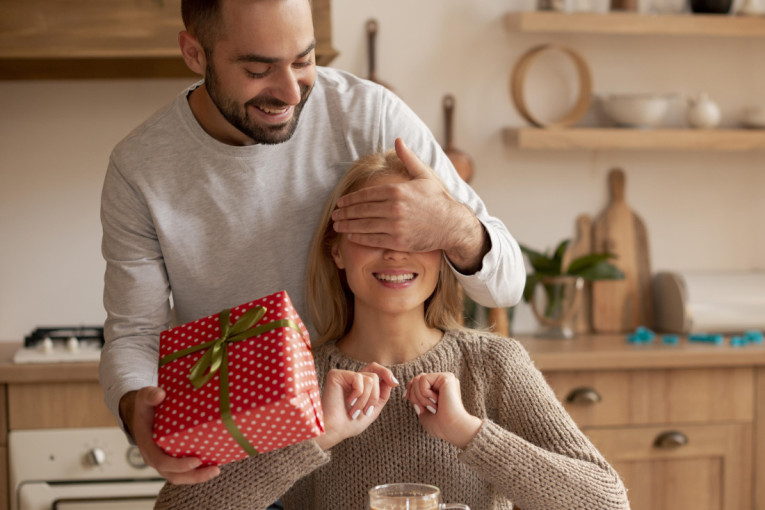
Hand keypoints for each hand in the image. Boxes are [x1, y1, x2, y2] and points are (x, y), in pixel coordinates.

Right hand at [119, 387, 219, 483]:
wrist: (143, 413)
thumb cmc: (145, 406)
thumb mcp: (144, 398)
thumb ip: (150, 395)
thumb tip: (160, 394)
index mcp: (148, 445)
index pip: (161, 461)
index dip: (178, 465)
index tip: (196, 460)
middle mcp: (155, 457)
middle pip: (173, 475)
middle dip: (194, 475)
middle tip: (214, 469)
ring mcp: (164, 460)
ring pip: (179, 476)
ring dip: (198, 476)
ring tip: (216, 470)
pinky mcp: (172, 459)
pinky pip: (183, 471)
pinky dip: (197, 470)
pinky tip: (213, 463)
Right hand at [316, 362, 397, 449]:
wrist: (335, 431)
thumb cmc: (349, 424)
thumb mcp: (373, 409)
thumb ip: (382, 394)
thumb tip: (392, 380)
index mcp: (358, 385)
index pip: (375, 370)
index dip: (386, 373)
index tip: (395, 383)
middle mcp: (350, 378)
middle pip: (375, 374)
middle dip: (376, 395)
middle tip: (367, 411)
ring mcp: (343, 376)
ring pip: (370, 379)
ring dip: (367, 399)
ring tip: (355, 411)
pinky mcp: (336, 375)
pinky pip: (359, 378)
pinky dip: (358, 394)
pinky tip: (348, 402)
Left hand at [332, 138, 486, 273]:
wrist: (452, 224)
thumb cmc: (437, 199)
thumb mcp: (424, 175)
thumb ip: (408, 158)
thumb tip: (397, 140)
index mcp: (397, 190)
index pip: (366, 194)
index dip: (350, 199)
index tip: (341, 202)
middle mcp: (394, 208)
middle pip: (362, 210)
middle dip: (345, 213)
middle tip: (334, 215)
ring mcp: (396, 226)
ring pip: (364, 225)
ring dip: (347, 225)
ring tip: (337, 225)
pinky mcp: (398, 242)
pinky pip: (373, 239)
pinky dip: (359, 237)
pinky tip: (350, 235)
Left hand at [404, 372, 481, 448]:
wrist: (452, 429)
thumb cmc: (440, 425)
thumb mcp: (422, 409)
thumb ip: (416, 396)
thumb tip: (409, 385)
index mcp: (439, 389)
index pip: (417, 381)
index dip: (409, 389)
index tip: (406, 398)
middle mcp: (443, 382)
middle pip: (415, 380)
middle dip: (414, 396)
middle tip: (425, 409)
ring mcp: (445, 378)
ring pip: (418, 379)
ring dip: (420, 397)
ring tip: (433, 407)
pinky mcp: (446, 377)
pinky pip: (423, 379)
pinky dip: (425, 394)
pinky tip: (437, 401)